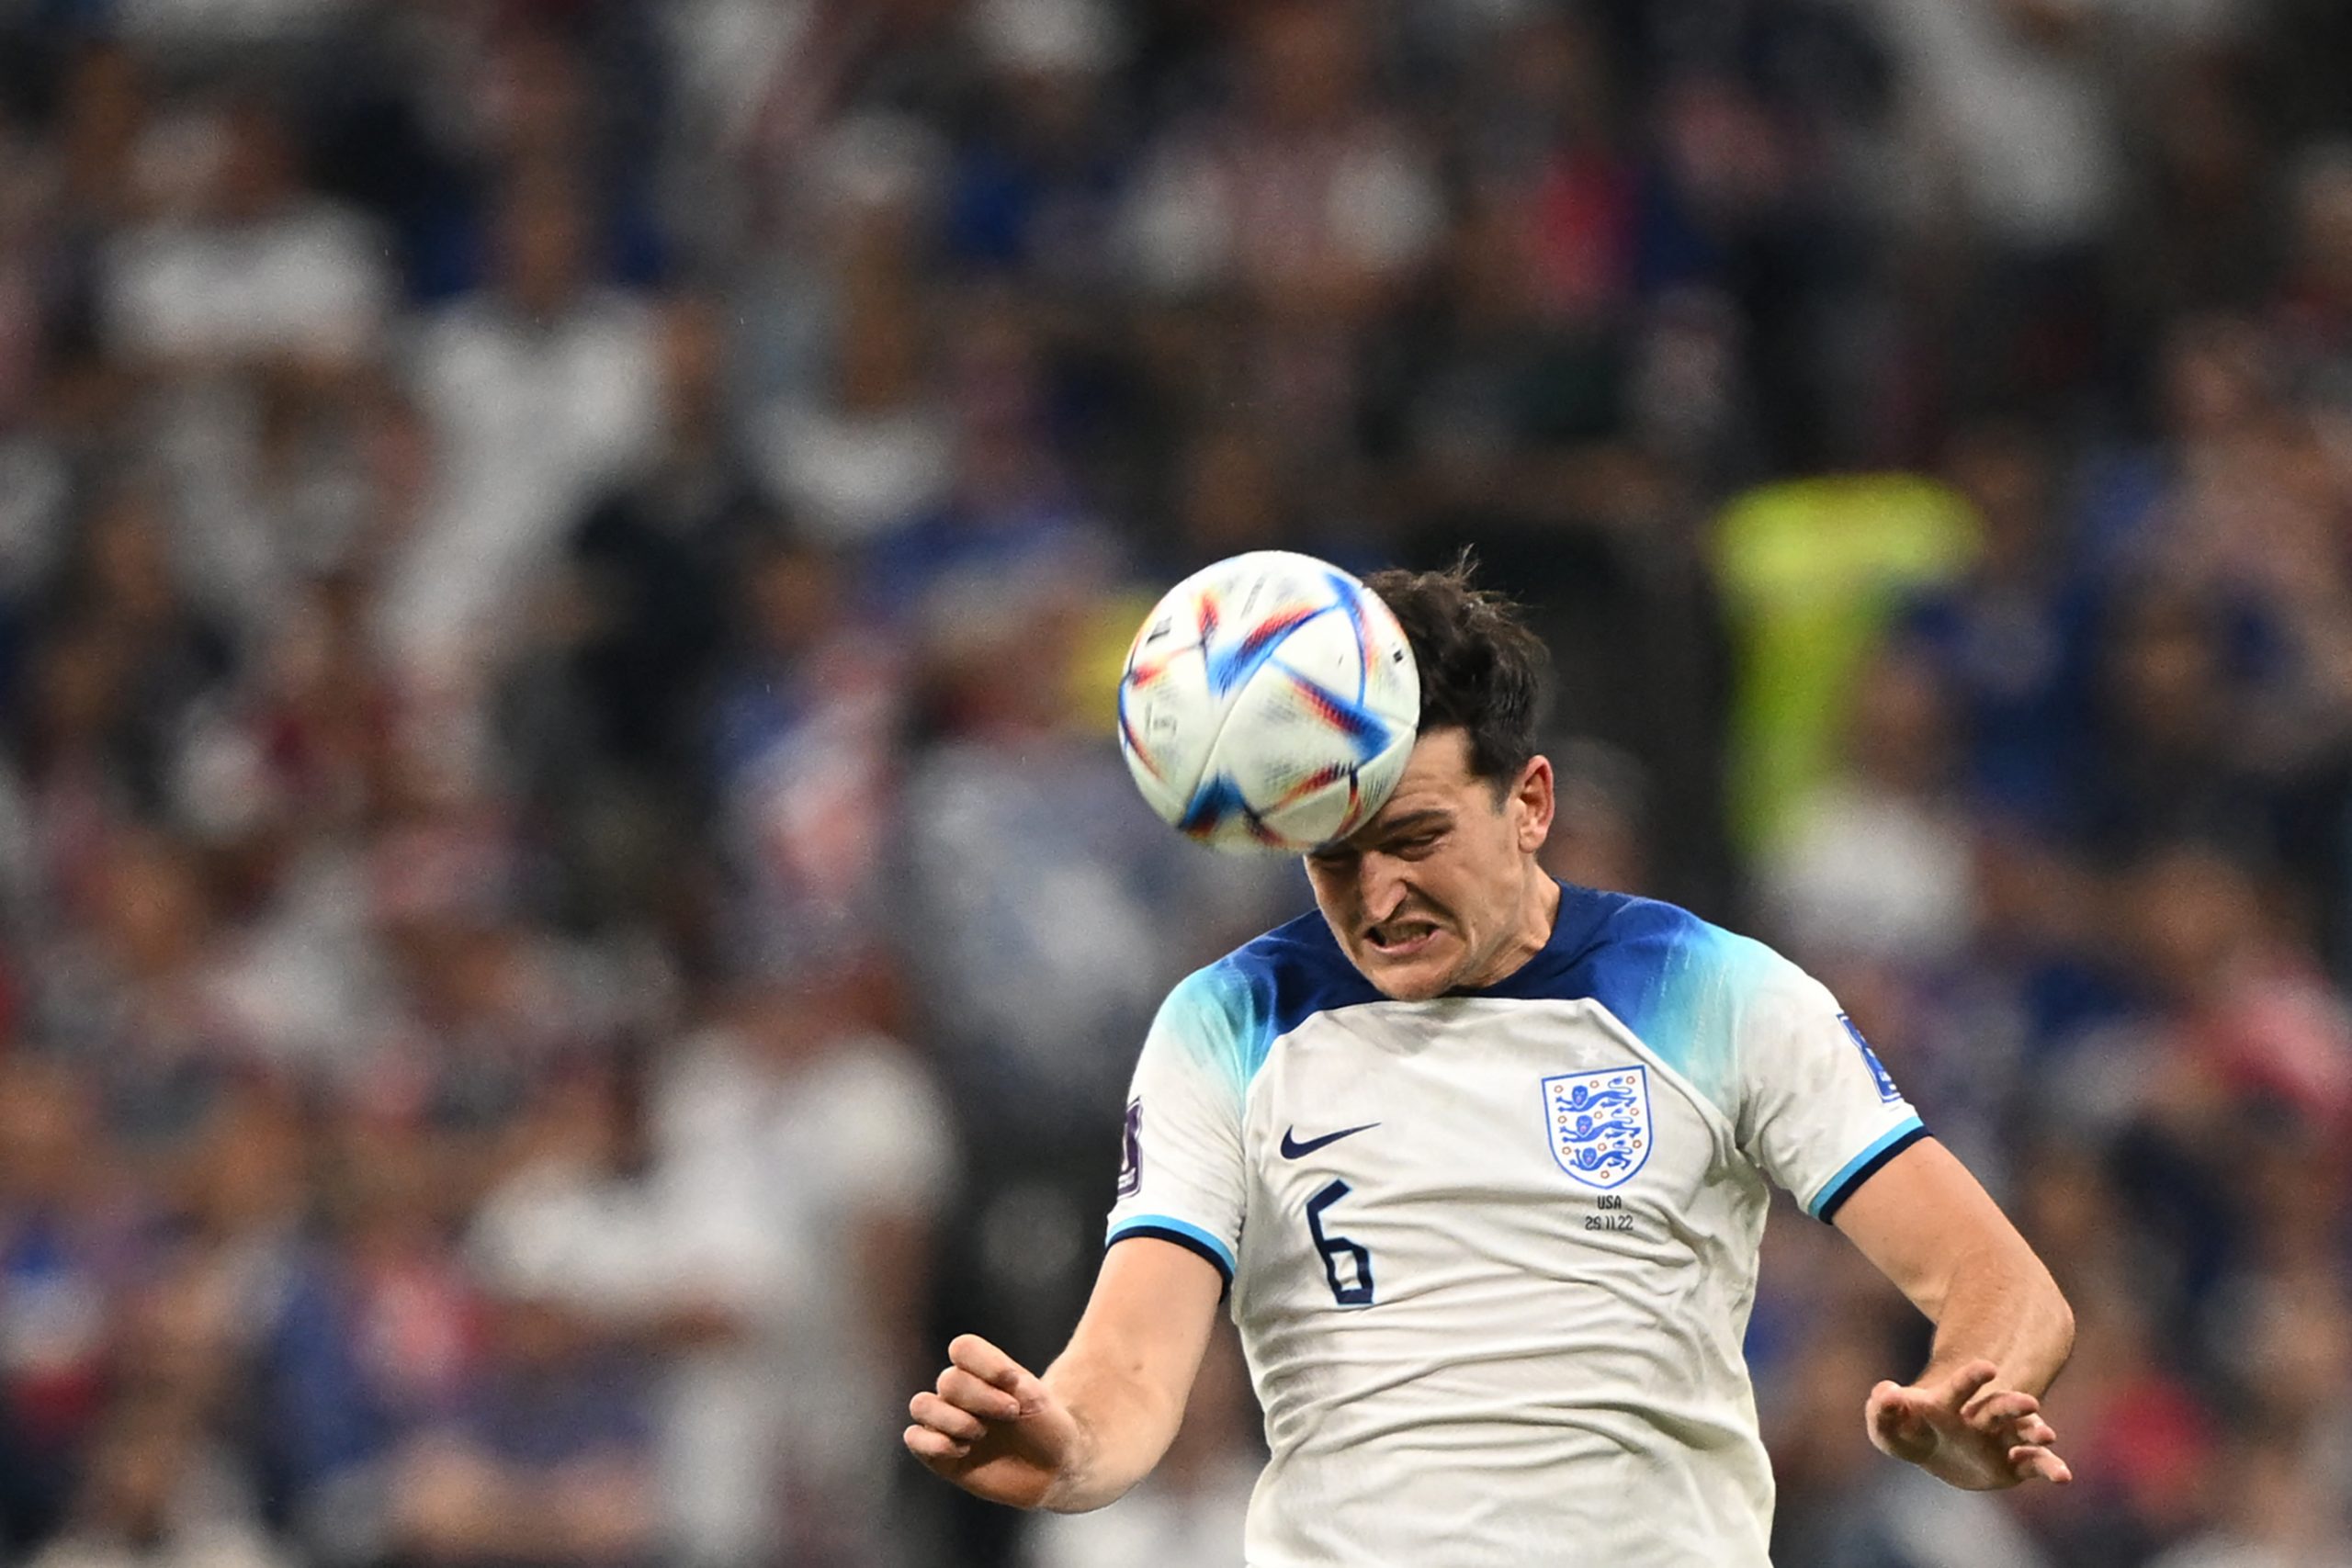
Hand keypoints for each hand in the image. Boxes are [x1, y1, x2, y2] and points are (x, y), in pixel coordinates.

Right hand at [905, 1334, 1085, 1509]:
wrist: (1051, 1468)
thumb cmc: (1047, 1428)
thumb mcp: (1041, 1402)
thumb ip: (1021, 1386)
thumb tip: (1008, 1380)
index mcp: (982, 1370)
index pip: (962, 1348)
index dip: (985, 1363)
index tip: (1014, 1381)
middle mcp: (959, 1393)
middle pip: (948, 1380)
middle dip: (981, 1398)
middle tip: (1011, 1413)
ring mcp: (946, 1422)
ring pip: (921, 1405)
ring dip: (953, 1419)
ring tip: (980, 1434)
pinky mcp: (937, 1454)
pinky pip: (914, 1438)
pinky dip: (933, 1442)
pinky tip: (963, 1450)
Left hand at [1866, 1359, 2072, 1490]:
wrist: (1934, 1452)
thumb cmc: (1908, 1432)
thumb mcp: (1886, 1426)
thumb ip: (1882, 1408)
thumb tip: (1887, 1392)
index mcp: (1948, 1404)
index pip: (1960, 1387)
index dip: (1972, 1378)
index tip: (1988, 1368)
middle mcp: (1979, 1418)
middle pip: (1998, 1407)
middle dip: (2012, 1404)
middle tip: (2028, 1402)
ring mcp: (1998, 1439)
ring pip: (2022, 1431)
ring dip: (2035, 1431)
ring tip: (2047, 1435)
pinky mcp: (2012, 1465)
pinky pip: (2034, 1465)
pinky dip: (2049, 1468)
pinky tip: (2064, 1476)